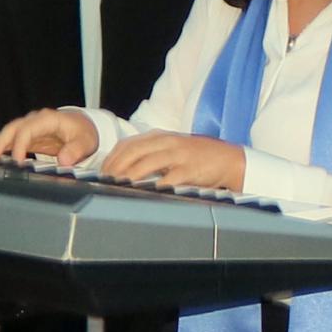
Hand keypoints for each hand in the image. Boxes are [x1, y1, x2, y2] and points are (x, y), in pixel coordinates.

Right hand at [0, 109, 101, 165]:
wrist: (83, 127)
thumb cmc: (83, 133)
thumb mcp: (85, 141)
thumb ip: (76, 150)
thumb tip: (64, 160)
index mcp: (47, 119)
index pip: (28, 130)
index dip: (20, 145)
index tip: (15, 162)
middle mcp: (33, 121)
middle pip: (12, 130)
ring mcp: (27, 128)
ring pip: (6, 134)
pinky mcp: (24, 137)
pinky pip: (7, 140)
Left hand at [101, 131, 249, 190]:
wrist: (229, 159)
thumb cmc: (198, 157)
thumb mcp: (173, 149)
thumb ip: (151, 154)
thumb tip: (125, 169)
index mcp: (161, 137)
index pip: (128, 144)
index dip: (112, 159)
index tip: (102, 173)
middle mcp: (167, 142)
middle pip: (133, 152)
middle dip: (115, 168)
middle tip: (105, 183)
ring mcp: (179, 155)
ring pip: (147, 163)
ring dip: (129, 177)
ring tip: (117, 188)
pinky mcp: (190, 170)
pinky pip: (169, 178)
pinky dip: (154, 186)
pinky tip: (145, 194)